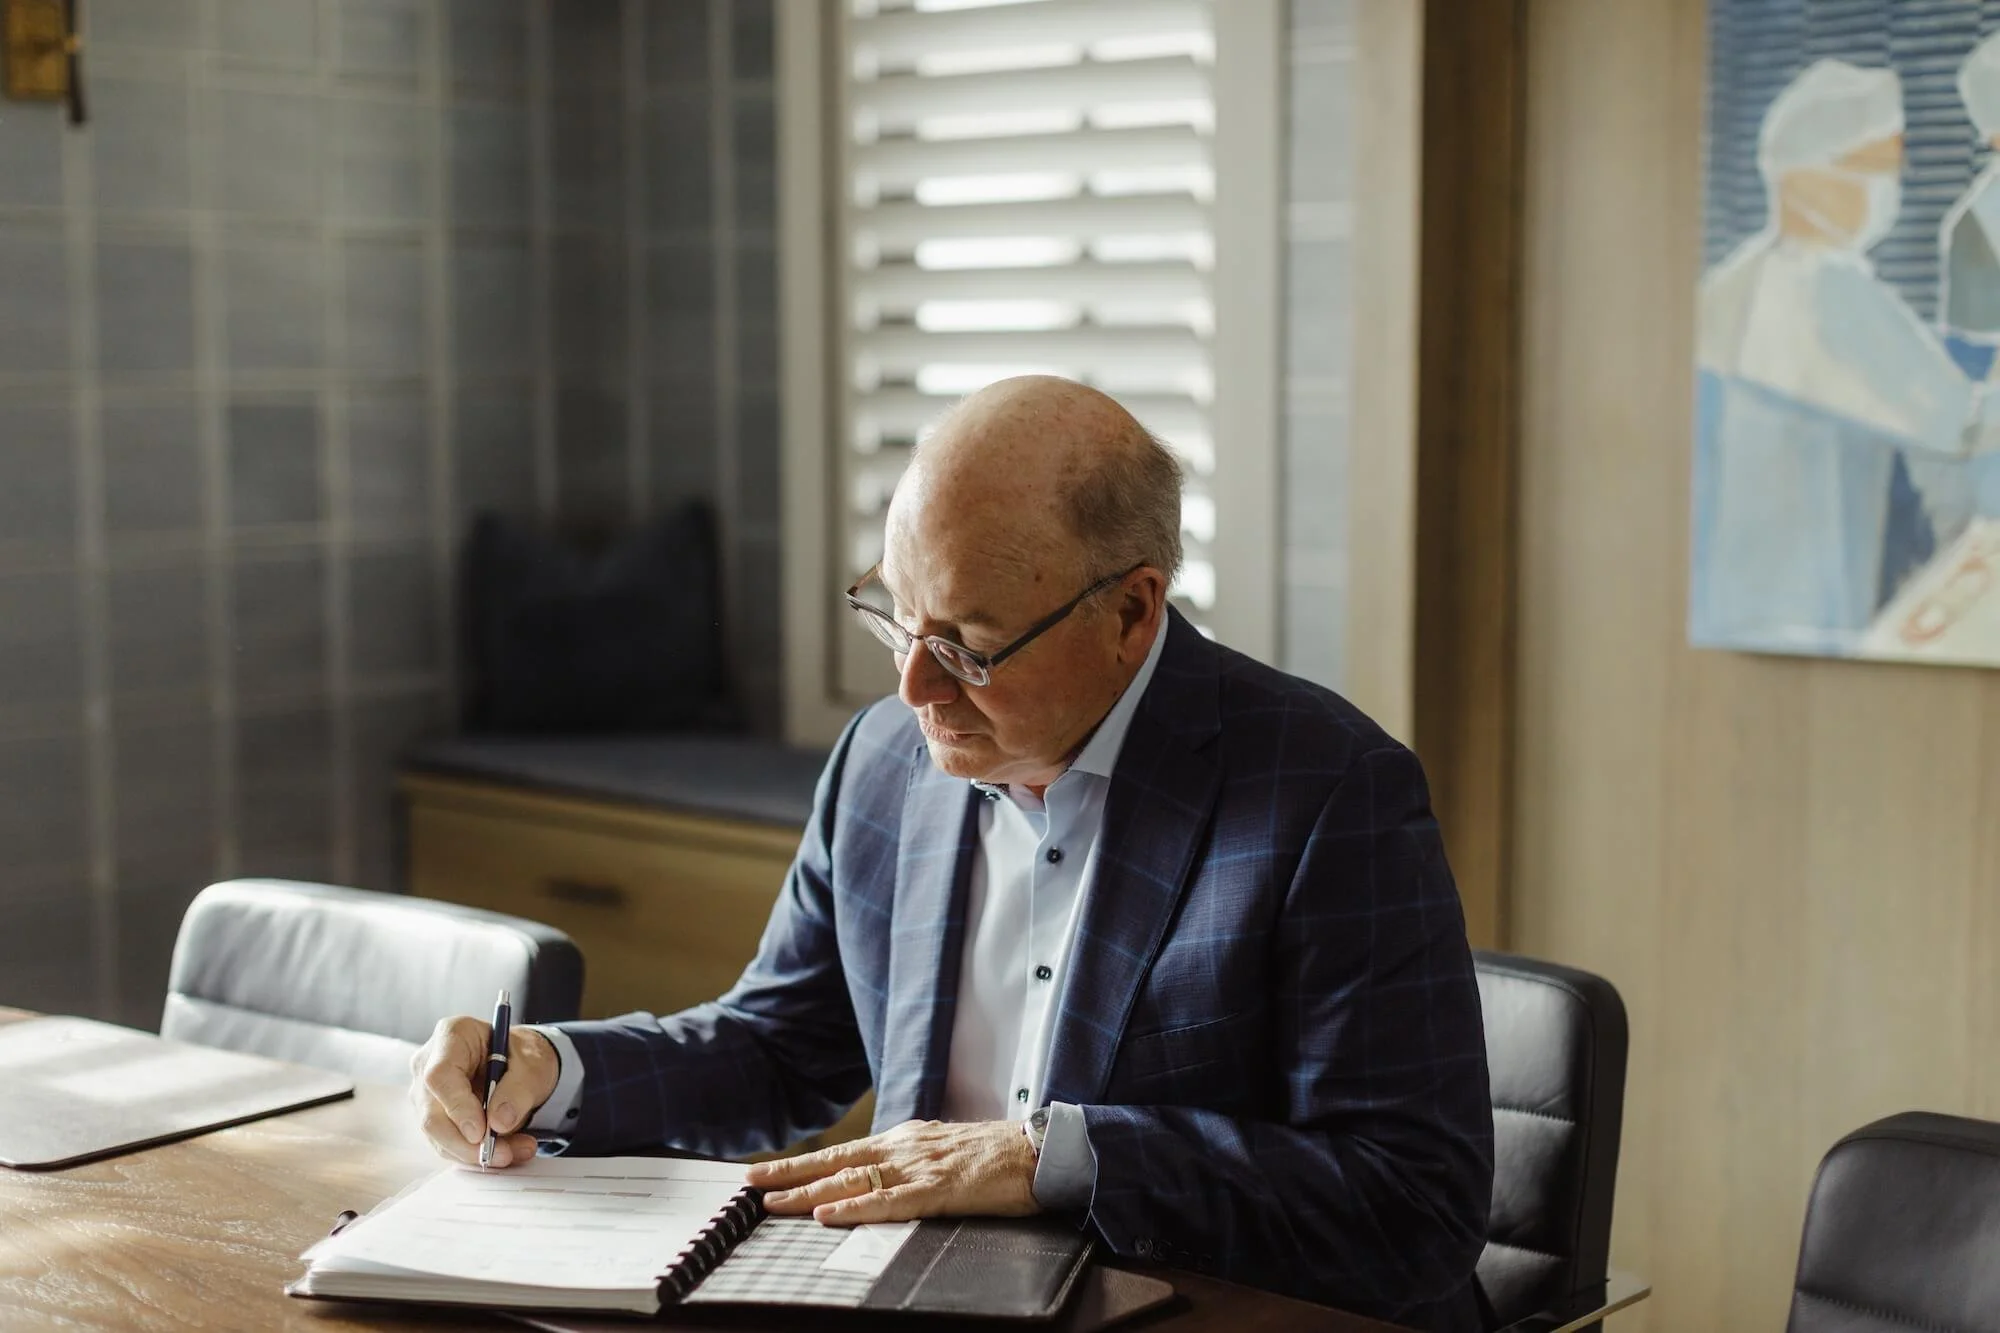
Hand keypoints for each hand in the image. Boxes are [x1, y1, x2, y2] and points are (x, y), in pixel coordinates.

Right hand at [408, 1017, 559, 1168]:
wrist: (520, 1065)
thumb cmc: (522, 1056)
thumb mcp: (533, 1065)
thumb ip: (518, 1091)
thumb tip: (498, 1123)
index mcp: (452, 1036)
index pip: (440, 1076)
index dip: (457, 1108)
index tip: (480, 1133)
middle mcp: (429, 1064)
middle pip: (433, 1114)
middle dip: (468, 1143)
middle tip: (503, 1154)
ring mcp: (427, 1093)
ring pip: (439, 1136)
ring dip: (476, 1153)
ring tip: (517, 1152)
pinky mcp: (434, 1117)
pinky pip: (447, 1144)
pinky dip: (475, 1155)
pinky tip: (506, 1152)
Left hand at [745, 1119, 1039, 1225]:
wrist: (1038, 1151)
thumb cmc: (997, 1156)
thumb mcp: (943, 1152)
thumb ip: (911, 1163)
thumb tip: (881, 1177)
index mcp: (905, 1140)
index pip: (843, 1152)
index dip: (803, 1163)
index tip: (768, 1171)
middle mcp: (904, 1148)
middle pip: (836, 1161)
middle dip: (789, 1172)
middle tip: (749, 1180)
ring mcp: (919, 1167)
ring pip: (852, 1180)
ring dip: (809, 1192)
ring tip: (773, 1201)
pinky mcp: (938, 1188)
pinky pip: (889, 1201)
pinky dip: (855, 1207)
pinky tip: (829, 1213)